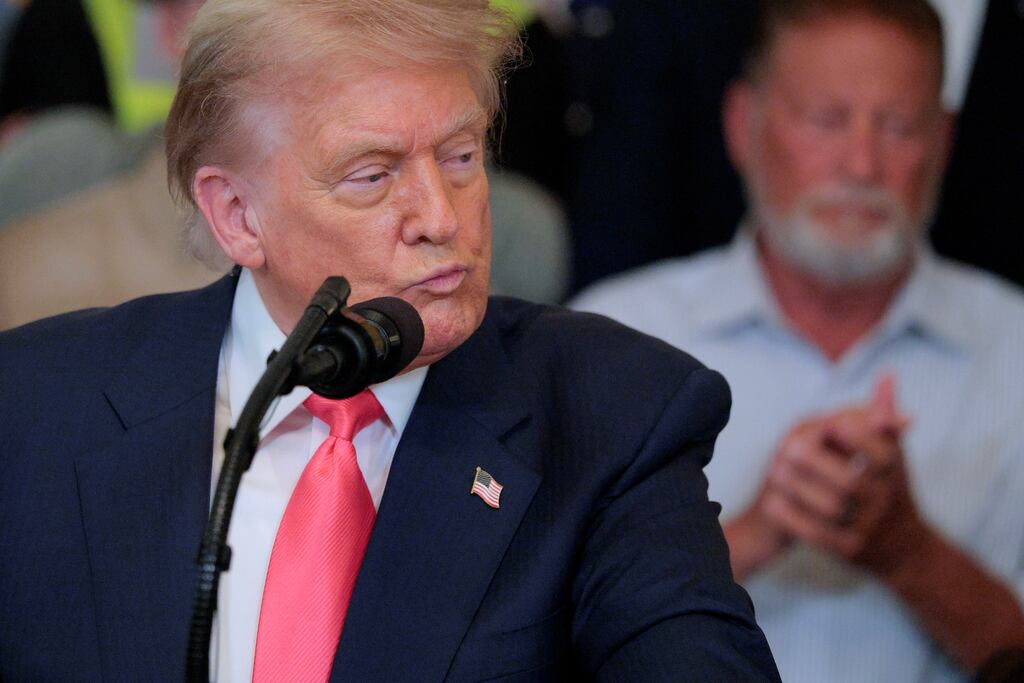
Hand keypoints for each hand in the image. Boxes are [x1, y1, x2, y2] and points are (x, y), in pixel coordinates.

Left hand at [728, 376, 923, 578]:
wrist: (905, 549)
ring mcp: (868, 527)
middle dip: (817, 463)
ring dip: (798, 488)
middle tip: (787, 446)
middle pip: (850, 481)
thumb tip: (887, 374)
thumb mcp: (893, 454)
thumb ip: (883, 417)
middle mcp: (885, 500)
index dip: (858, 437)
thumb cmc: (890, 488)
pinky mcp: (850, 550)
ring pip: (831, 509)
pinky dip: (793, 517)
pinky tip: (772, 500)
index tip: (830, 422)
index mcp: (895, 471)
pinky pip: (818, 535)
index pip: (883, 452)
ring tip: (773, 470)